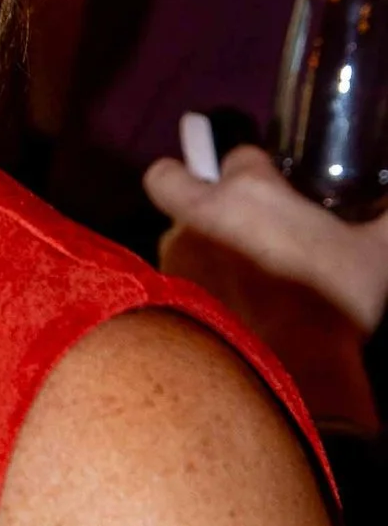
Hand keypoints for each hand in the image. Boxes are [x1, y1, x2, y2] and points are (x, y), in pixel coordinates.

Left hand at [144, 135, 384, 433]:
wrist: (281, 371)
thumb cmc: (329, 301)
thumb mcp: (377, 254)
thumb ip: (387, 219)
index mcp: (249, 191)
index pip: (239, 154)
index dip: (255, 168)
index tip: (275, 188)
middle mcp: (200, 214)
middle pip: (169, 178)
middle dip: (182, 182)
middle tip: (215, 205)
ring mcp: (174, 256)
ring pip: (172, 232)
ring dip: (195, 241)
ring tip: (231, 270)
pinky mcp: (161, 298)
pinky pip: (170, 277)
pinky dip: (189, 284)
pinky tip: (220, 305)